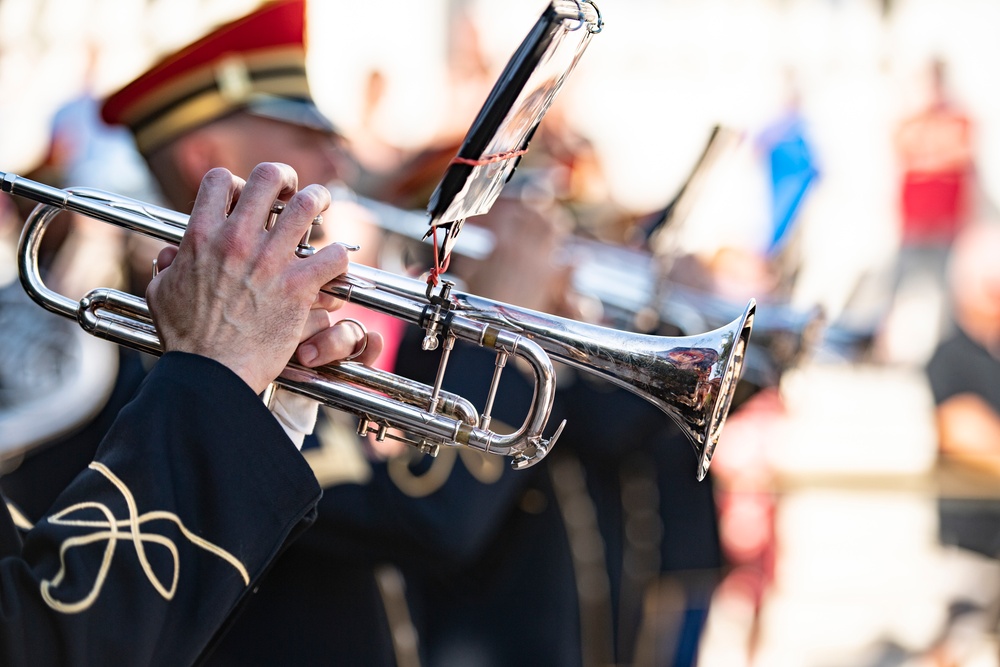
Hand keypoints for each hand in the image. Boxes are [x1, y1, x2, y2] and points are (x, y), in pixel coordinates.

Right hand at [147, 162, 362, 392]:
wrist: (212, 373)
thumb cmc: (186, 339)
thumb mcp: (161, 294)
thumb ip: (167, 267)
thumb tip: (172, 254)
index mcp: (201, 236)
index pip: (220, 179)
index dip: (237, 182)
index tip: (246, 199)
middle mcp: (237, 240)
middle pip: (268, 177)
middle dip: (284, 178)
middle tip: (291, 192)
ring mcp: (270, 261)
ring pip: (307, 204)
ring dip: (318, 201)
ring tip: (321, 207)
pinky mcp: (298, 287)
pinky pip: (333, 255)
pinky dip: (337, 257)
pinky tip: (332, 265)